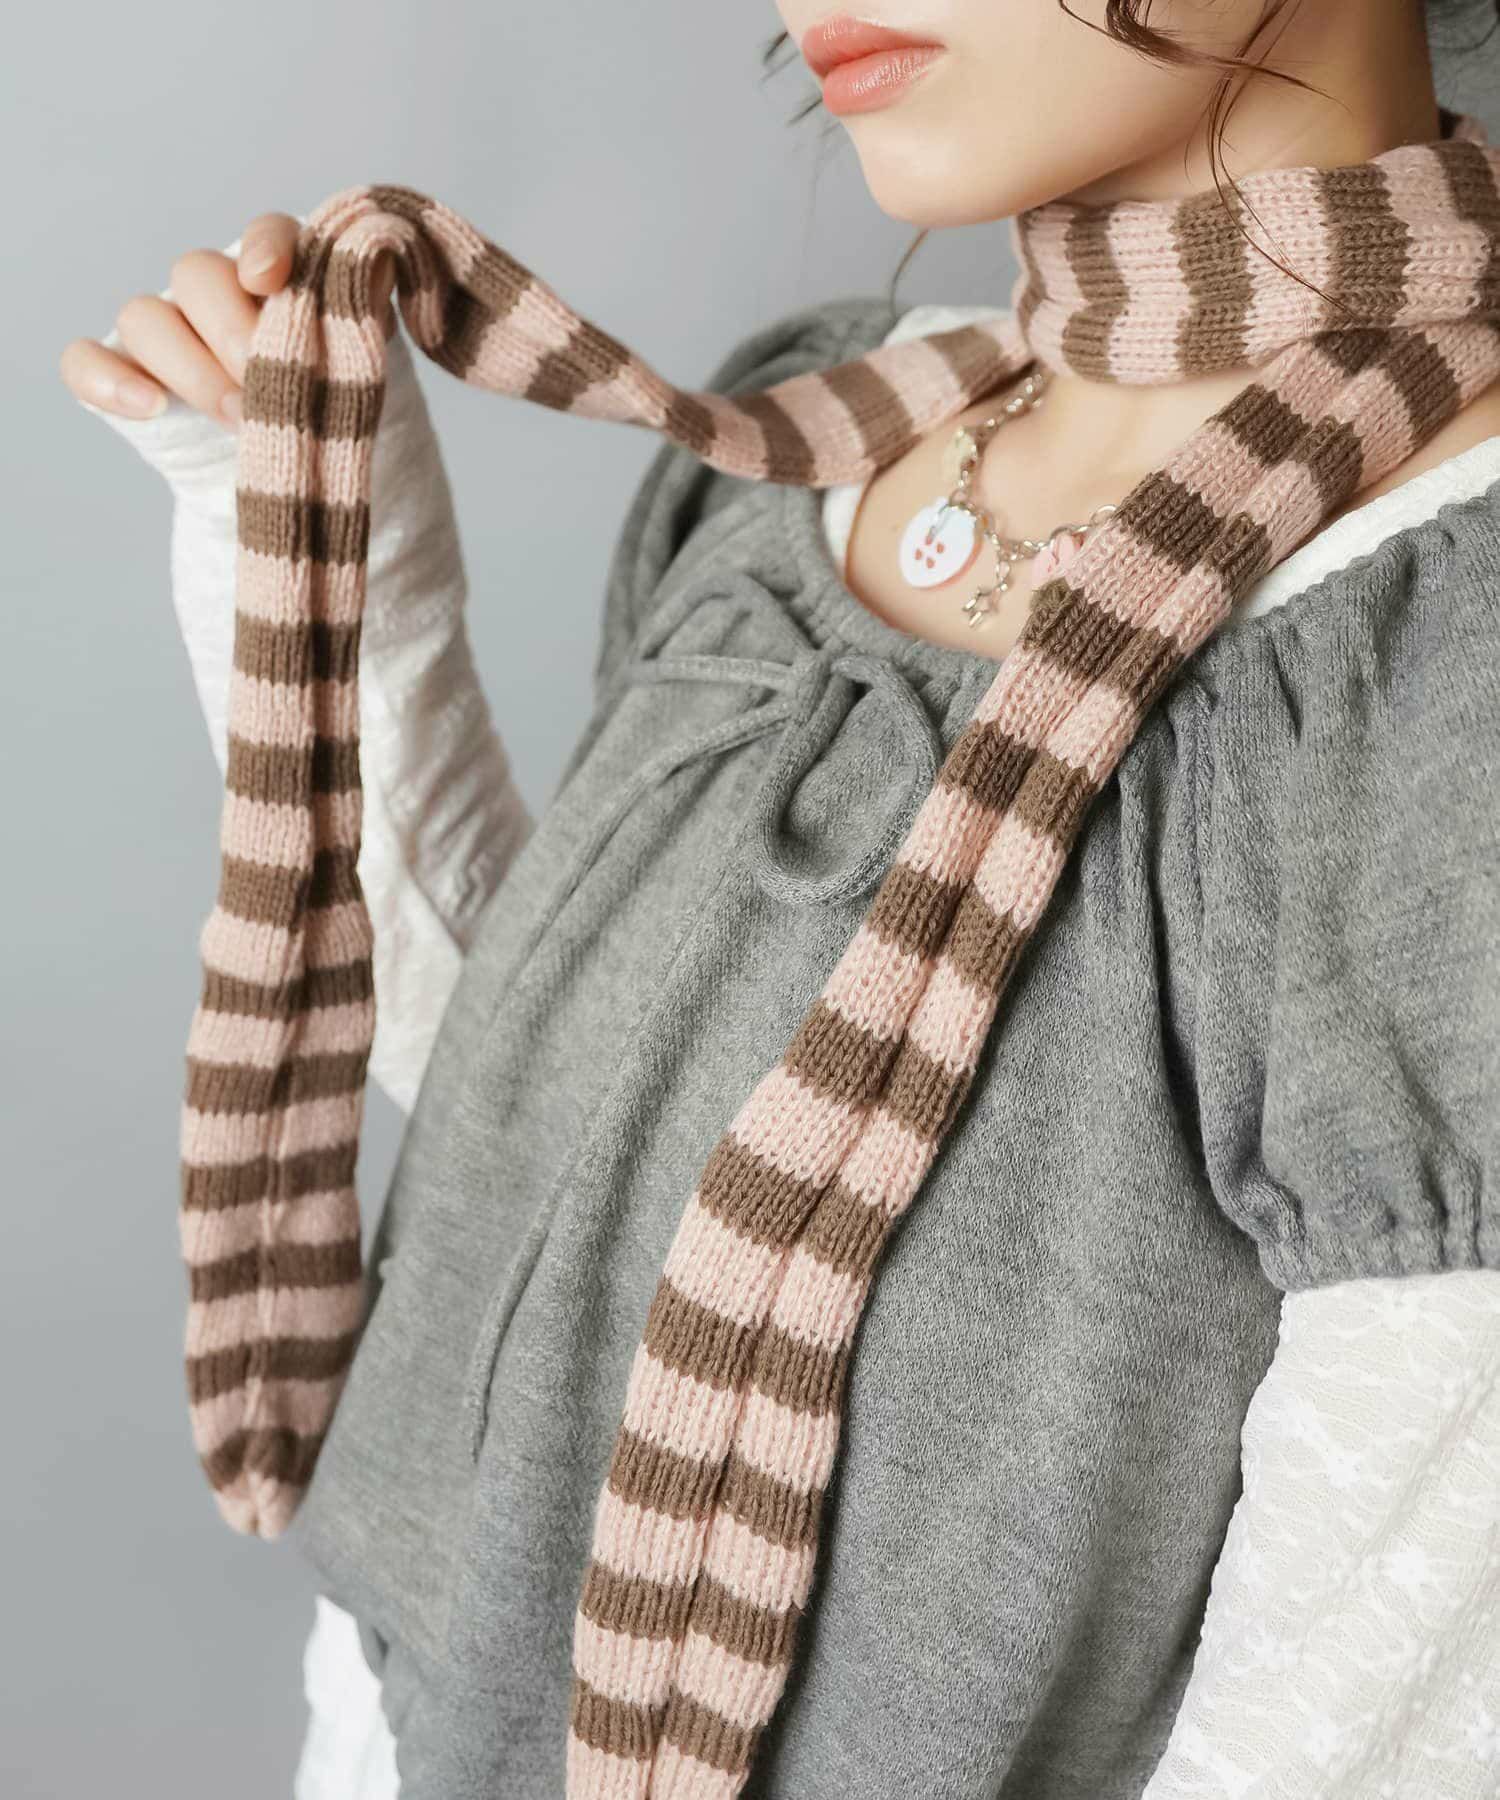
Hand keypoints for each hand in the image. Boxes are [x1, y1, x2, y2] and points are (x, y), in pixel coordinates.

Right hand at [60, 212, 394, 426]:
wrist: (307, 478)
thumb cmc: (337, 414)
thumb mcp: (366, 370)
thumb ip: (363, 321)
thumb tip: (373, 278)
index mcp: (276, 277)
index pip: (266, 236)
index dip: (266, 247)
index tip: (270, 280)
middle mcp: (211, 292)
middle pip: (195, 274)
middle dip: (232, 333)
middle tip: (266, 387)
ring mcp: (163, 334)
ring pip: (144, 317)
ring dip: (190, 366)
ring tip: (237, 416)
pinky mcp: (123, 377)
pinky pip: (85, 363)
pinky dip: (109, 382)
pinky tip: (150, 408)